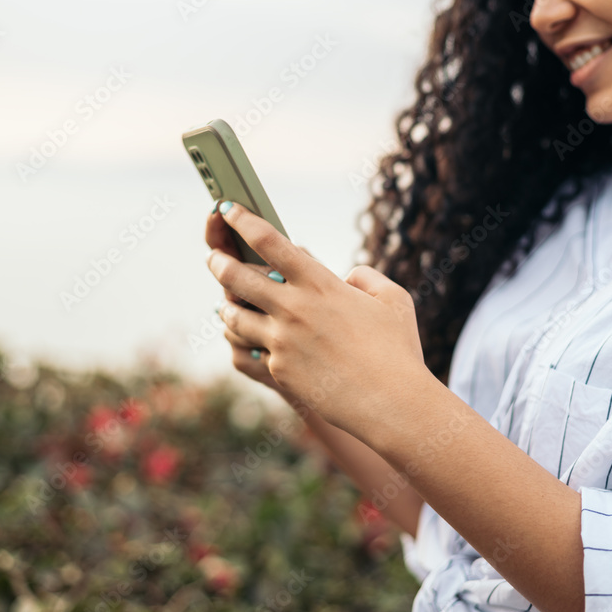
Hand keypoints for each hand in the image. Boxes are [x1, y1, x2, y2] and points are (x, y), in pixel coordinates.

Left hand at [205, 201, 427, 436]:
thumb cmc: (397, 349)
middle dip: (218, 261)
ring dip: (227, 306)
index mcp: (320, 282)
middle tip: (214, 256)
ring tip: (227, 304)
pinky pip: (252, 350)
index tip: (227, 209)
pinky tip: (253, 342)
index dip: (242, 220)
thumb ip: (365, 277)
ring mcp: (282, 341)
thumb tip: (345, 277)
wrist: (390, 402)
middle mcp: (293, 308)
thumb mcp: (393, 298)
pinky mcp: (279, 370)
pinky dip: (251, 342)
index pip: (268, 240)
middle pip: (235, 276)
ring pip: (233, 315)